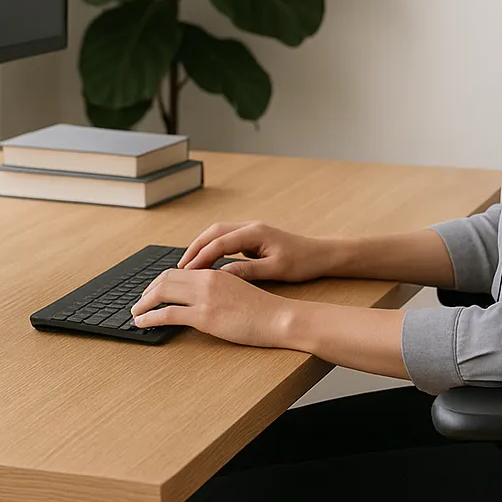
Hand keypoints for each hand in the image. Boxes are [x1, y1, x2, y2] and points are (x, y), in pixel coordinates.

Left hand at [130, 267, 295, 348]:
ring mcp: (205, 297)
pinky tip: (142, 323)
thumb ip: (219, 289)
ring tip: (135, 314)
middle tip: (138, 303)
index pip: (178, 271)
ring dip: (143, 303)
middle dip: (147, 291)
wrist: (280, 317)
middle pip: (165, 279)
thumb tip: (202, 298)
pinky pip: (167, 314)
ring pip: (162, 293)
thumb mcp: (239, 291)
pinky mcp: (204, 316)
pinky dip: (149, 317)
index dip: (159, 282)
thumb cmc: (265, 310)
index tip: (151, 292)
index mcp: (215, 273)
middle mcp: (207, 280)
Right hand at [176, 221, 338, 282]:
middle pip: (213, 232)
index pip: (219, 242)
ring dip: (202, 247)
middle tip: (180, 268)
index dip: (201, 257)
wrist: (321, 254)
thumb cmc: (303, 262)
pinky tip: (206, 262)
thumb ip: (247, 271)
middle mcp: (250, 226)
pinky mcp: (252, 237)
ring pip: (218, 233)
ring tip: (188, 266)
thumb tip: (221, 275)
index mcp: (255, 232)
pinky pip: (226, 239)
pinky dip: (212, 248)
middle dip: (195, 248)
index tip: (188, 271)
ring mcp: (251, 230)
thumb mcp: (275, 270)